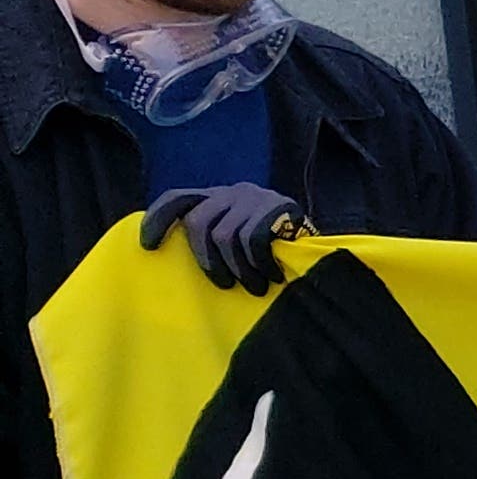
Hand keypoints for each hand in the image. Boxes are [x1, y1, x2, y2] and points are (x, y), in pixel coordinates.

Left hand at [142, 184, 306, 294]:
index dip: (159, 220)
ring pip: (226, 236)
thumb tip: (172, 257)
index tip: (148, 246)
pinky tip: (270, 277)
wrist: (326, 247)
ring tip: (252, 287)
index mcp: (218, 196)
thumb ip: (213, 236)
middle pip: (199, 222)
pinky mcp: (279, 207)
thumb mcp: (237, 238)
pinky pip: (253, 239)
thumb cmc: (273, 251)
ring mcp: (256, 198)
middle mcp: (234, 191)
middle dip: (207, 260)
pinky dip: (258, 263)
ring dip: (237, 269)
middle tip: (224, 285)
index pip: (178, 199)